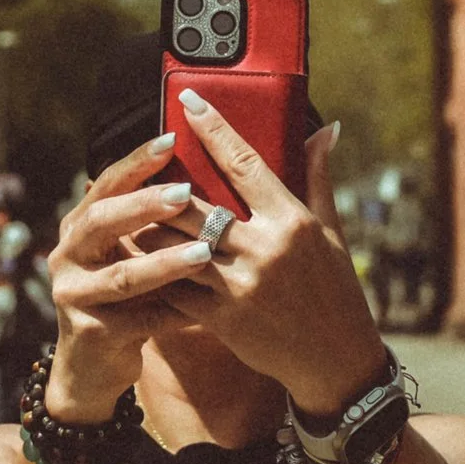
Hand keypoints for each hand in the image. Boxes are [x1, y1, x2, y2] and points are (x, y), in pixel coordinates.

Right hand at [43, 133, 216, 421]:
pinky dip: (175, 313)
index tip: (172, 139)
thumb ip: (148, 220)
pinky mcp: (90, 333)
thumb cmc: (124, 298)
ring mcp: (74, 295)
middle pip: (102, 221)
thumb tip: (199, 170)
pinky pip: (139, 320)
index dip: (136, 162)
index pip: (106, 184)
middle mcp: (67, 256)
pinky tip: (206, 309)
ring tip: (204, 255)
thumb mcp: (127, 253)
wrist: (92, 367)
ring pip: (122, 275)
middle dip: (144, 204)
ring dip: (164, 263)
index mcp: (78, 227)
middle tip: (185, 193)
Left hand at [157, 96, 385, 417]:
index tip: (189, 101)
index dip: (214, 129)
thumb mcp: (332, 232)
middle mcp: (263, 249)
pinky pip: (177, 290)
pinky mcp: (222, 319)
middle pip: (197, 204)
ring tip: (128, 209)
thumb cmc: (336, 290)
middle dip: (164, 183)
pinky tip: (136, 260)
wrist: (336, 363)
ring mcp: (239, 286)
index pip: (245, 162)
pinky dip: (156, 273)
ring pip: (177, 246)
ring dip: (149, 228)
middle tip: (142, 163)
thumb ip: (318, 178)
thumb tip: (326, 129)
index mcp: (290, 220)